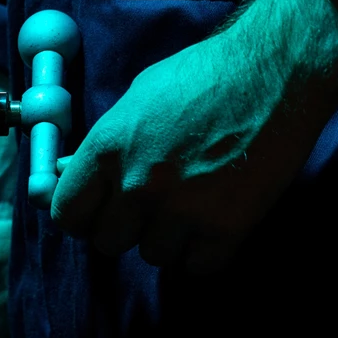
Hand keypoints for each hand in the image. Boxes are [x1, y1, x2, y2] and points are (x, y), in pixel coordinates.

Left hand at [51, 0, 337, 272]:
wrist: (273, 72)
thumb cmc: (202, 76)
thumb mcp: (136, 100)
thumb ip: (101, 145)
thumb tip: (65, 173)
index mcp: (106, 149)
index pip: (67, 214)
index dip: (82, 216)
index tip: (98, 211)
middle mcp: (137, 185)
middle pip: (107, 243)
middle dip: (125, 228)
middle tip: (149, 207)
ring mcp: (182, 210)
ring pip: (153, 256)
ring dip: (168, 238)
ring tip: (190, 205)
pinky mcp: (226, 227)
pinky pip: (198, 266)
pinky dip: (205, 252)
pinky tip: (214, 222)